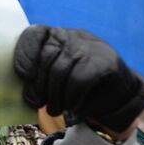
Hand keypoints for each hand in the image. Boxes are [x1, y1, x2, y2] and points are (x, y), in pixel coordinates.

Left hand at [14, 25, 143, 133]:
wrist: (118, 91)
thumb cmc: (76, 84)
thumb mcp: (53, 77)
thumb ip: (39, 78)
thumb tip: (29, 96)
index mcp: (54, 36)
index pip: (34, 34)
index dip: (25, 54)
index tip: (25, 76)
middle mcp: (71, 36)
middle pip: (45, 58)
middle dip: (39, 86)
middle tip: (39, 103)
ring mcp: (88, 47)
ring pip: (60, 71)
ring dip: (54, 96)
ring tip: (53, 109)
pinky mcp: (104, 62)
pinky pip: (78, 81)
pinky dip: (71, 98)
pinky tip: (71, 106)